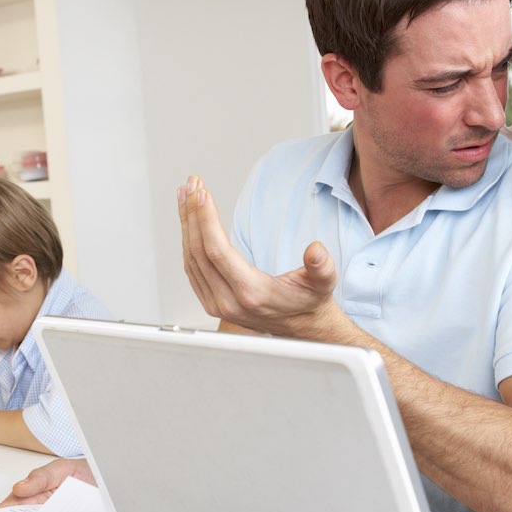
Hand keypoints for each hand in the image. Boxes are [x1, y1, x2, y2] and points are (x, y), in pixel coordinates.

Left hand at [178, 175, 339, 336]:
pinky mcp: (211, 301)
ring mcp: (216, 303)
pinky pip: (192, 266)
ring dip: (187, 222)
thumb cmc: (308, 301)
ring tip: (186, 193)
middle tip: (192, 184)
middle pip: (199, 251)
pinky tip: (188, 218)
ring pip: (191, 257)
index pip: (217, 252)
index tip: (202, 193)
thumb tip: (315, 250)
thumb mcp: (324, 283)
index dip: (206, 220)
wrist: (301, 327)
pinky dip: (187, 238)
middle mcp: (228, 301)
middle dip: (193, 213)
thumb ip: (322, 267)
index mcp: (252, 294)